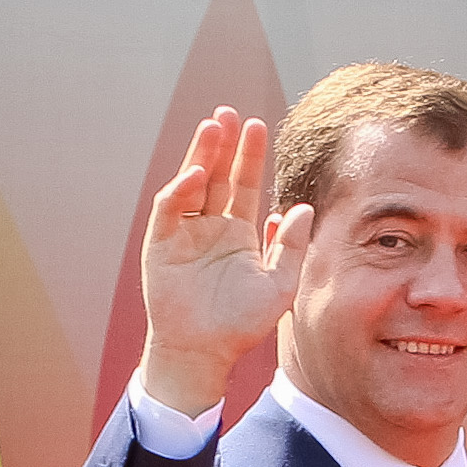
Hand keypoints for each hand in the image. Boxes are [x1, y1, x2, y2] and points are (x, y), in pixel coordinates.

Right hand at [135, 108, 312, 414]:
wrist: (205, 353)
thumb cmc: (242, 323)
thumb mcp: (279, 284)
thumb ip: (292, 246)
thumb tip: (305, 207)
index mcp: (238, 232)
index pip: (244, 183)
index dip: (250, 156)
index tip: (259, 126)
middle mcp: (210, 226)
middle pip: (217, 175)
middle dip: (223, 144)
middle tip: (230, 113)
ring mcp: (184, 234)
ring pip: (192, 184)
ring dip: (200, 156)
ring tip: (213, 126)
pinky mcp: (161, 245)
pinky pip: (170, 211)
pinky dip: (181, 191)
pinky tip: (197, 175)